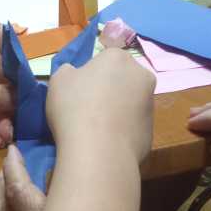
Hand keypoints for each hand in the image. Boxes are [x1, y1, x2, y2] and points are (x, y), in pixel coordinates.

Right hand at [46, 49, 155, 163]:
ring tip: (96, 129)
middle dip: (109, 90)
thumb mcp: (58, 81)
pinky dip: (122, 131)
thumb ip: (68, 72)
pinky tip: (107, 142)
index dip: (90, 74)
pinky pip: (132, 126)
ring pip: (130, 103)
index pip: (105, 59)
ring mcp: (150, 104)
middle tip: (88, 109)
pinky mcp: (152, 130)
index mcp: (119, 58)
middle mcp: (141, 76)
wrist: (98, 152)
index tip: (79, 91)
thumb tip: (76, 75)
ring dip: (117, 110)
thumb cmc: (75, 108)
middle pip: (122, 79)